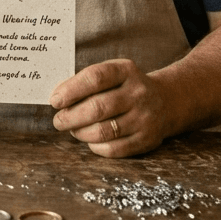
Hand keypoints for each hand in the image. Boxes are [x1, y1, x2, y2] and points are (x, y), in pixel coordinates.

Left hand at [50, 59, 169, 156]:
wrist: (166, 101)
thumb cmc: (125, 87)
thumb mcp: (112, 74)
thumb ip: (86, 82)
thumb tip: (58, 97)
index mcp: (125, 71)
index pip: (95, 78)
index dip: (71, 90)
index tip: (54, 100)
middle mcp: (138, 93)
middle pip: (98, 107)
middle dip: (71, 116)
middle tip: (58, 120)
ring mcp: (145, 117)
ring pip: (104, 131)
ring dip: (81, 132)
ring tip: (72, 129)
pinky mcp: (147, 139)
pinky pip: (115, 149)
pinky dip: (96, 146)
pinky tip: (90, 140)